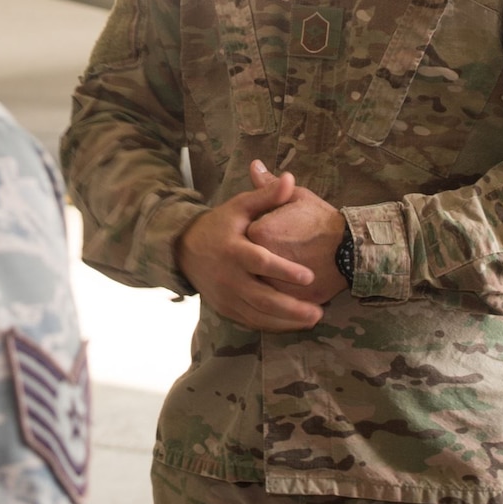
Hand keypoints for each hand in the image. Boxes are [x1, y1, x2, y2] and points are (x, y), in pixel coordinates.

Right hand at [175, 169, 325, 332]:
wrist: (184, 250)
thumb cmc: (219, 225)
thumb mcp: (239, 207)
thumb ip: (266, 196)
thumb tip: (291, 178)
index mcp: (233, 250)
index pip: (260, 262)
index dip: (284, 270)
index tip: (309, 277)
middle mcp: (229, 277)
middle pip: (262, 298)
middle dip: (291, 308)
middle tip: (318, 312)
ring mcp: (226, 297)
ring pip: (258, 315)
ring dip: (286, 321)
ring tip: (314, 318)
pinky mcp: (226, 309)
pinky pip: (251, 322)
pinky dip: (273, 325)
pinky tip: (295, 324)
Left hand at [244, 161, 348, 306]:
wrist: (353, 250)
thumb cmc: (323, 221)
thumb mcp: (297, 197)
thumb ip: (269, 186)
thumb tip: (254, 165)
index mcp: (259, 233)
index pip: (243, 235)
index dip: (255, 234)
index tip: (269, 233)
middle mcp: (261, 261)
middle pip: (246, 264)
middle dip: (254, 262)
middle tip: (277, 254)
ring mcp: (273, 284)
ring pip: (257, 286)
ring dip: (262, 282)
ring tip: (281, 274)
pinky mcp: (288, 301)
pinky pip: (273, 303)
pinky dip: (276, 300)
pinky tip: (284, 293)